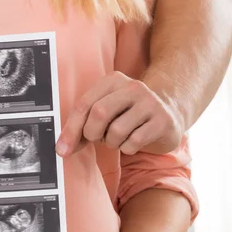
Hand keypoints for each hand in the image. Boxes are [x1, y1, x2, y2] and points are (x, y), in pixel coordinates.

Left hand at [56, 72, 184, 156]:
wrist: (169, 113)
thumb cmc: (127, 115)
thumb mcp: (104, 114)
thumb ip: (81, 127)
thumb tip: (62, 149)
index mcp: (113, 81)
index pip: (84, 104)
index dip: (70, 130)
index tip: (62, 150)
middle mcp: (133, 87)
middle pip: (99, 113)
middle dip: (92, 134)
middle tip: (98, 138)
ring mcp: (151, 103)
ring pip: (117, 131)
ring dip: (112, 142)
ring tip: (119, 137)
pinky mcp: (163, 121)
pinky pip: (133, 142)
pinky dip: (127, 148)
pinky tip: (133, 141)